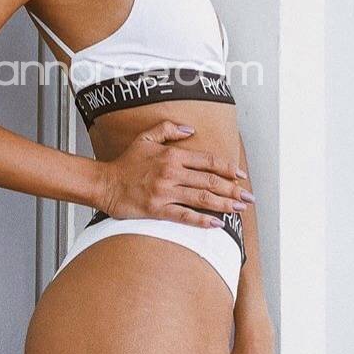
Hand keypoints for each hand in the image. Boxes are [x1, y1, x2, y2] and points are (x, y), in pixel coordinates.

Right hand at [97, 119, 252, 228]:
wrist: (104, 183)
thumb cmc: (125, 162)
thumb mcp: (146, 138)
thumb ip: (168, 129)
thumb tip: (191, 129)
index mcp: (171, 155)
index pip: (207, 161)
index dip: (227, 168)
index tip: (241, 175)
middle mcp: (171, 173)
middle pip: (210, 181)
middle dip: (233, 189)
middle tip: (249, 196)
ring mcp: (165, 192)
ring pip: (202, 198)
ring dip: (224, 204)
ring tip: (240, 209)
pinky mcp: (157, 210)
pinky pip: (184, 216)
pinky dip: (202, 221)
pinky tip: (217, 224)